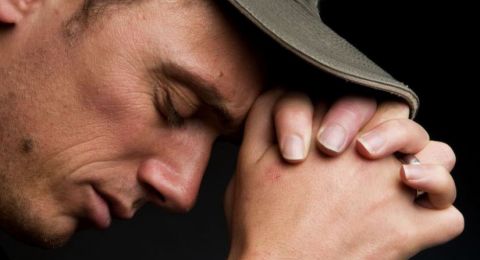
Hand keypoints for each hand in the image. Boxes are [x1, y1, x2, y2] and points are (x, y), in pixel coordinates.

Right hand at [226, 90, 462, 258]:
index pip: (366, 102)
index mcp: (331, 138)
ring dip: (430, 167)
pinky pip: (448, 218)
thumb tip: (285, 93)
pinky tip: (418, 219)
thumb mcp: (248, 160)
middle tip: (381, 150)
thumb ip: (267, 117)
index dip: (361, 114)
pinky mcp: (406, 234)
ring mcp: (391, 195)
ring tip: (409, 179)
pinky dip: (438, 217)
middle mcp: (367, 161)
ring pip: (440, 160)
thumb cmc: (260, 224)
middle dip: (397, 130)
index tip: (350, 135)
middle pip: (406, 122)